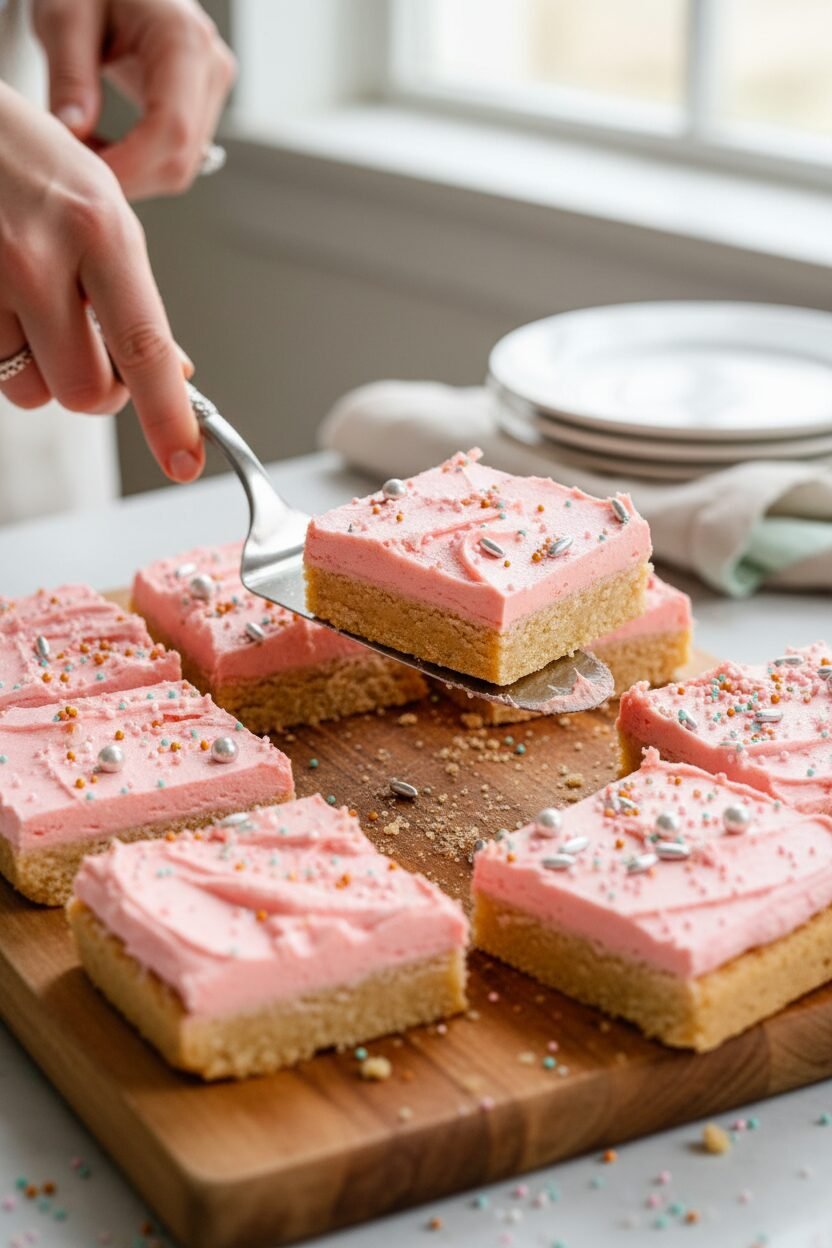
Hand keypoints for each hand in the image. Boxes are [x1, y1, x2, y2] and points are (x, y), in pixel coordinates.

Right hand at [0, 85, 202, 481]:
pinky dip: (5, 355)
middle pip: (84, 390)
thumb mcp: (99, 209)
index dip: (168, 417)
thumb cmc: (24, 158)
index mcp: (100, 231)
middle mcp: (39, 257)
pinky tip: (3, 304)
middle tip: (90, 351)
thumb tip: (175, 374)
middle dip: (95, 390)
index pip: (145, 348)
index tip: (184, 461)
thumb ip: (134, 296)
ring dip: (42, 372)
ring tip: (33, 312)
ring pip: (31, 391)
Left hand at [33, 0, 235, 200]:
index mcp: (183, 38)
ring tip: (88, 148)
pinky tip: (108, 147)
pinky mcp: (204, 102)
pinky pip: (180, 155)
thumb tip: (74, 132)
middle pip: (181, 158)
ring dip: (133, 174)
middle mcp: (211, 66)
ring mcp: (213, 87)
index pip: (172, 129)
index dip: (131, 165)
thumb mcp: (65, 16)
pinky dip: (142, 165)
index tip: (87, 176)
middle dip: (128, 176)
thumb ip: (69, 75)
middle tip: (75, 164)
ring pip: (182, 165)